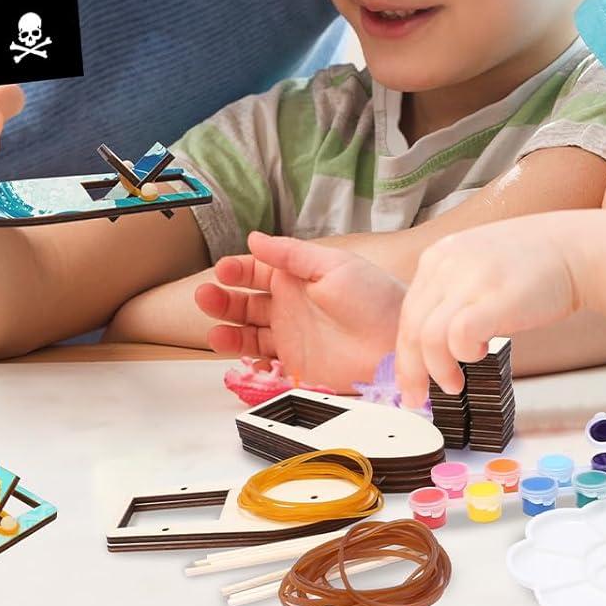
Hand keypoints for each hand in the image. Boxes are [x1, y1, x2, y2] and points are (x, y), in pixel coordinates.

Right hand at [195, 232, 406, 391]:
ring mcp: (291, 337)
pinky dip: (246, 361)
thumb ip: (291, 254)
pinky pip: (262, 364)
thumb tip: (254, 239)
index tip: (222, 272)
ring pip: (248, 333)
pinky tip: (239, 356)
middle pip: (245, 303)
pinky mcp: (296, 366)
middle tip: (206, 297)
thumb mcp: (333, 266)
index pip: (256, 271)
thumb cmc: (375, 298)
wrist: (398, 345)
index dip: (236, 271)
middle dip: (223, 300)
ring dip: (228, 329)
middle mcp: (289, 307)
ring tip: (214, 330)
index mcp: (296, 278)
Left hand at [394, 213, 585, 404]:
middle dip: (411, 371)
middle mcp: (447, 264)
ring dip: (437, 370)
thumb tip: (429, 340)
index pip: (407, 313)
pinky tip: (479, 356)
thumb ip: (449, 292)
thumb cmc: (529, 265)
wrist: (573, 249)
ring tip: (454, 384)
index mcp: (437, 257)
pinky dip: (462, 354)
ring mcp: (470, 279)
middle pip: (411, 327)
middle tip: (419, 398)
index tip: (410, 380)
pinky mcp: (496, 298)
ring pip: (429, 336)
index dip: (405, 353)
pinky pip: (459, 334)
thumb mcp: (473, 264)